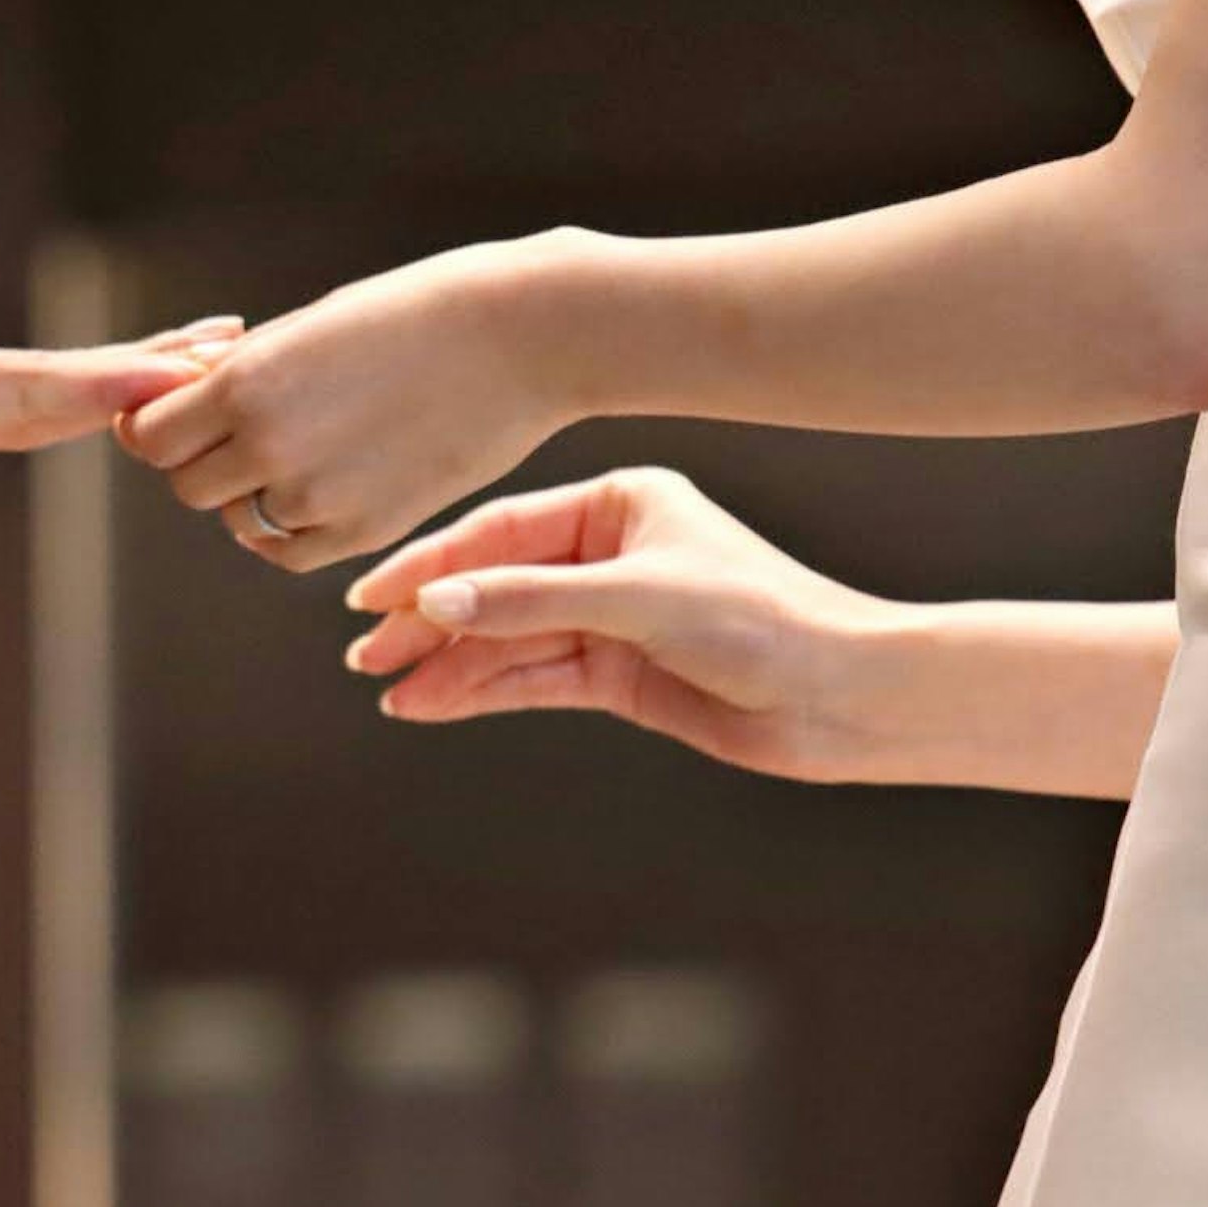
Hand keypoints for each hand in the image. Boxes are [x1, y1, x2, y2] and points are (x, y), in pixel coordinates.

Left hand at [0, 314, 235, 529]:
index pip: (13, 388)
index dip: (98, 387)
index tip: (185, 378)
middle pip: (49, 375)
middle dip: (141, 366)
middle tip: (243, 347)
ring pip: (37, 384)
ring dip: (120, 376)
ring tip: (210, 363)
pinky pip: (6, 402)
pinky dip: (69, 398)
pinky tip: (107, 403)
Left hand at [115, 233, 596, 570]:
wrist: (520, 335)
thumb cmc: (414, 311)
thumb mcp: (309, 325)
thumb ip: (240, 371)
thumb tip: (182, 394)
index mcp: (246, 383)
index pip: (148, 435)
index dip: (159, 425)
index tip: (186, 411)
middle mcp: (270, 445)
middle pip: (187, 485)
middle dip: (205, 460)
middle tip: (246, 430)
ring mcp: (318, 496)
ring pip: (239, 521)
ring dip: (253, 494)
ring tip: (306, 446)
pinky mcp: (366, 530)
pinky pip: (290, 551)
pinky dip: (291, 529)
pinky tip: (319, 488)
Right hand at [340, 467, 912, 780]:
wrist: (841, 697)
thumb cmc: (763, 621)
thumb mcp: (637, 600)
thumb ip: (528, 601)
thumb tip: (433, 604)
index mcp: (619, 503)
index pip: (501, 531)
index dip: (430, 565)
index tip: (369, 599)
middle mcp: (608, 552)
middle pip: (493, 583)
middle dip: (428, 620)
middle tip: (366, 655)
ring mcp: (610, 615)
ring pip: (506, 637)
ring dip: (448, 664)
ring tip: (389, 690)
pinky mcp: (618, 673)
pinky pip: (531, 678)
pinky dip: (482, 691)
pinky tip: (433, 703)